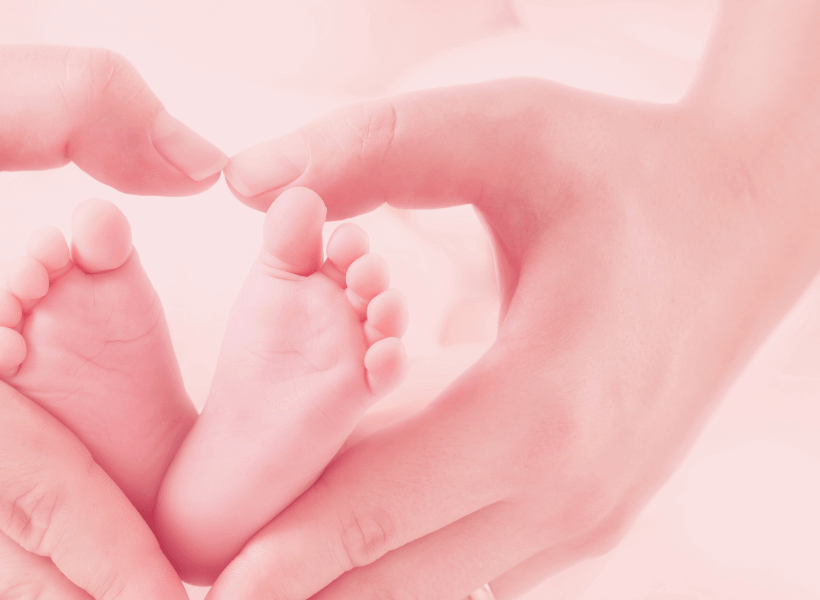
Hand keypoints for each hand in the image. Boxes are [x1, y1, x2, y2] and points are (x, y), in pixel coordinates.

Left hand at [207, 3, 819, 596]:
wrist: (747, 218)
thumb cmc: (622, 172)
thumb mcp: (503, 133)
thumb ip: (374, 149)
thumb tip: (248, 180)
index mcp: (541, 405)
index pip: (383, 510)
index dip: (285, 555)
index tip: (204, 584)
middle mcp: (568, 490)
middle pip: (398, 578)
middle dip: (295, 587)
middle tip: (198, 586)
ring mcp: (582, 517)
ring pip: (435, 588)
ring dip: (343, 584)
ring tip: (255, 570)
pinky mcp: (584, 518)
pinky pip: (473, 568)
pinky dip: (400, 566)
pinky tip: (340, 544)